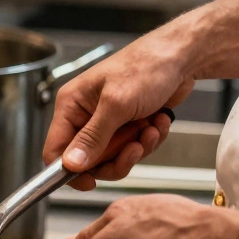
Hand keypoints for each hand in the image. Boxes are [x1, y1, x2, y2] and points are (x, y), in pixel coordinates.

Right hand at [44, 35, 193, 190]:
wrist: (182, 56)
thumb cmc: (147, 67)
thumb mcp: (116, 105)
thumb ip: (92, 137)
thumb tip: (70, 164)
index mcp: (71, 105)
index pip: (55, 150)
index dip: (70, 170)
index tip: (90, 181)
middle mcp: (86, 115)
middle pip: (88, 160)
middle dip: (116, 158)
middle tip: (134, 147)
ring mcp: (107, 121)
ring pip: (113, 157)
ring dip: (136, 148)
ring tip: (150, 129)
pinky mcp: (128, 125)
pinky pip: (132, 148)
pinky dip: (148, 139)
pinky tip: (157, 121)